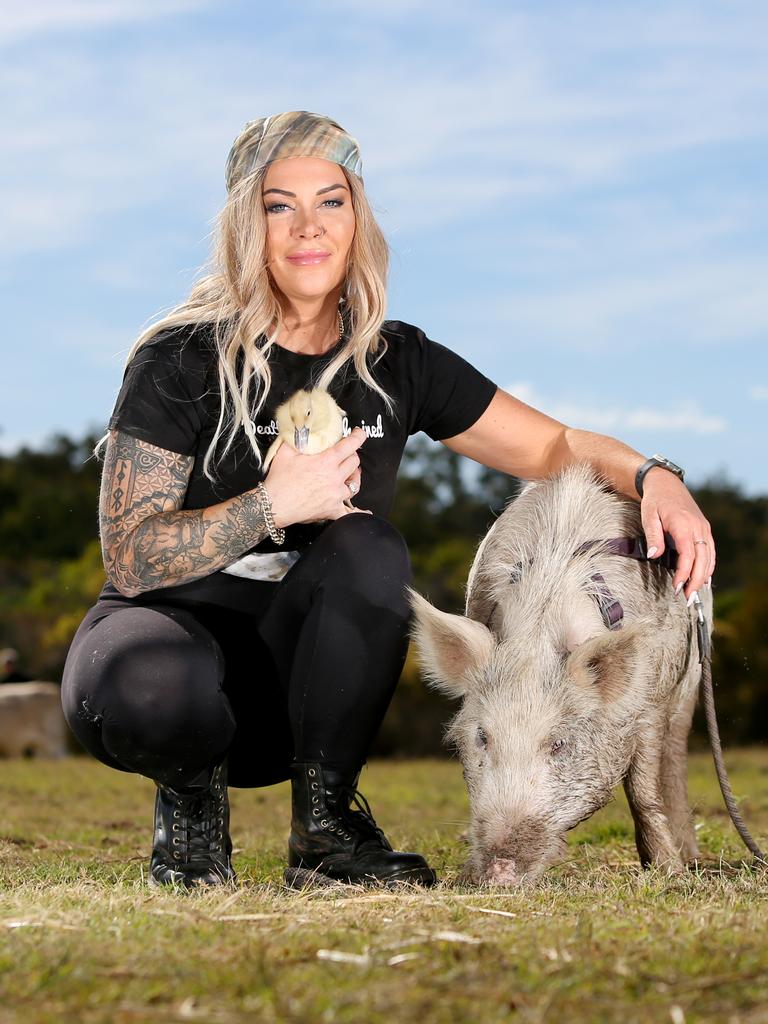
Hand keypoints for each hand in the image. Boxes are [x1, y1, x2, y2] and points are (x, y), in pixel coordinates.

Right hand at [262, 427, 371, 525]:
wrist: (274, 504)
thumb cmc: (279, 480)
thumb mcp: (286, 451)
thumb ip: (296, 437)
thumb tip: (300, 427)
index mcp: (326, 461)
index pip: (350, 445)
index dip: (358, 437)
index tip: (359, 434)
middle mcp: (334, 478)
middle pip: (354, 462)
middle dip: (352, 455)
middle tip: (346, 454)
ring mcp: (335, 495)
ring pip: (355, 483)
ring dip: (353, 476)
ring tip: (349, 474)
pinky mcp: (332, 509)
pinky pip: (349, 512)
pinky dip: (357, 511)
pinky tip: (364, 512)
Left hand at [640, 468, 715, 601]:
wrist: (666, 484)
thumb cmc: (654, 501)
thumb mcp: (648, 516)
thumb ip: (653, 536)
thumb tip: (655, 555)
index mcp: (684, 525)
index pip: (688, 555)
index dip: (684, 574)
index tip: (676, 587)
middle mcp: (698, 527)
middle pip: (702, 560)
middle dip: (696, 581)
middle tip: (687, 598)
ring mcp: (703, 528)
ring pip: (709, 557)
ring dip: (703, 576)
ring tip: (694, 593)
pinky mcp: (704, 529)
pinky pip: (710, 551)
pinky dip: (708, 566)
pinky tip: (703, 578)